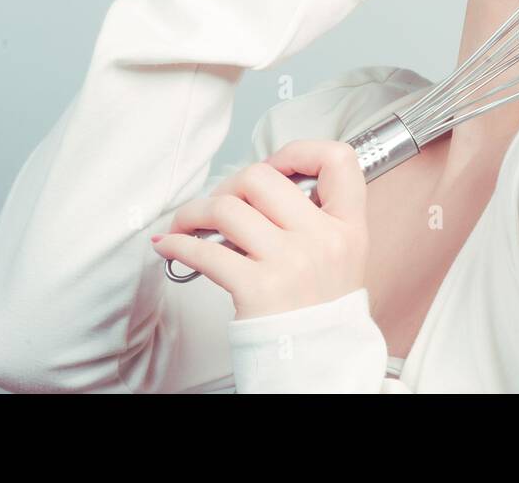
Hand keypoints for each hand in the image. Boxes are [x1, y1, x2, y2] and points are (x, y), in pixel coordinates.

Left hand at [150, 140, 369, 319]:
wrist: (320, 366)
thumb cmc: (321, 312)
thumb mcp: (342, 257)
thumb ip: (317, 217)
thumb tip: (264, 183)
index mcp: (347, 228)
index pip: (338, 160)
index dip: (299, 151)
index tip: (275, 165)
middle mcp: (322, 240)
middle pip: (262, 177)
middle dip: (229, 185)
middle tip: (220, 204)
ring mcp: (291, 263)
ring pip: (226, 208)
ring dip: (194, 212)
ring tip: (187, 224)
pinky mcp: (257, 289)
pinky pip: (204, 251)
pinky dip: (177, 244)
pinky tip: (170, 245)